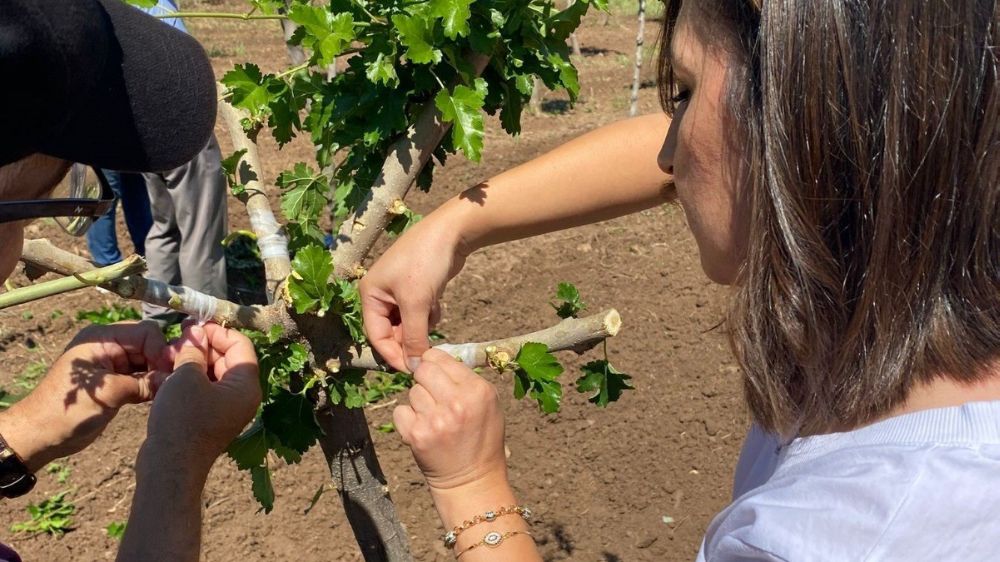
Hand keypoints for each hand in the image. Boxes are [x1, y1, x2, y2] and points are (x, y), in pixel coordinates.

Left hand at [0, 321, 172, 471]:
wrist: (42, 435)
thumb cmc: (67, 410)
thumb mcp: (109, 394)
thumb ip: (144, 383)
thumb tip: (177, 381)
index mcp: (102, 339)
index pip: (146, 332)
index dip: (162, 349)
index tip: (172, 371)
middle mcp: (109, 347)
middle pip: (150, 346)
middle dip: (163, 362)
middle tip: (176, 382)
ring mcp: (113, 365)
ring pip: (149, 362)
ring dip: (159, 375)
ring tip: (171, 390)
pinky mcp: (117, 382)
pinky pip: (143, 377)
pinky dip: (152, 385)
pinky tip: (161, 395)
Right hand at [143, 323, 260, 476]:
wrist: (170, 466)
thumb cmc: (182, 419)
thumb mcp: (186, 376)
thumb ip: (194, 351)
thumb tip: (196, 333)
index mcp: (246, 385)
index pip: (240, 345)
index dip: (218, 331)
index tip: (194, 325)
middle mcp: (242, 396)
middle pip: (228, 358)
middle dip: (204, 345)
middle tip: (179, 337)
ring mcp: (226, 408)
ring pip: (214, 372)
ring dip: (194, 360)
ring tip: (170, 352)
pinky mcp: (209, 417)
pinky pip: (204, 388)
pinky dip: (190, 377)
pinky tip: (169, 370)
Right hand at [360, 210, 469, 372]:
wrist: (451, 232)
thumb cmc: (426, 263)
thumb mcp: (417, 303)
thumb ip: (413, 337)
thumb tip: (413, 366)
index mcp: (370, 294)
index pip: (376, 336)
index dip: (394, 355)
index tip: (413, 370)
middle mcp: (381, 294)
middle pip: (392, 332)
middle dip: (411, 337)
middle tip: (429, 343)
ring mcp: (399, 291)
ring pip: (409, 324)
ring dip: (423, 324)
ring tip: (432, 309)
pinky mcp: (417, 289)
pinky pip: (420, 314)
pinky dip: (430, 313)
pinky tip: (437, 300)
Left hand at [393, 349, 507, 495]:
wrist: (472, 480)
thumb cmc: (481, 439)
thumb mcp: (488, 404)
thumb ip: (465, 379)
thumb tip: (434, 357)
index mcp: (478, 390)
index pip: (440, 357)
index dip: (435, 366)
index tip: (438, 377)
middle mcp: (457, 402)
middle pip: (423, 370)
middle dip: (425, 380)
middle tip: (434, 397)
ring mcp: (435, 419)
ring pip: (412, 392)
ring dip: (419, 403)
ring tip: (435, 419)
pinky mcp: (417, 435)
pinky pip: (400, 411)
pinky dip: (407, 420)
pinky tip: (423, 430)